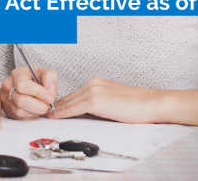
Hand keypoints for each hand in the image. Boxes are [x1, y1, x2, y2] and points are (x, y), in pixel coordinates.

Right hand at [1, 66, 57, 119]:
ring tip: (41, 106)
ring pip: (20, 112)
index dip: (38, 93)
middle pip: (21, 101)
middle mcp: (8, 86)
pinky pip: (20, 118)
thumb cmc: (36, 78)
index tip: (50, 98)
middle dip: (39, 106)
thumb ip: (50, 79)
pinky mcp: (7, 110)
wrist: (28, 83)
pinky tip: (35, 109)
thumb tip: (50, 94)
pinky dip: (31, 116)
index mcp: (17, 74)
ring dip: (35, 112)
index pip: (23, 86)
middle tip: (48, 104)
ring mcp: (5, 99)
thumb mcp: (46, 73)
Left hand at [48, 77, 166, 123]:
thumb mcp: (114, 100)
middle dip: (56, 106)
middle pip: (69, 97)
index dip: (62, 103)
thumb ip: (99, 103)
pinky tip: (55, 116)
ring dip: (57, 110)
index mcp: (97, 82)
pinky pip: (73, 108)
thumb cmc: (140, 104)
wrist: (153, 103)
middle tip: (44, 112)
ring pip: (69, 102)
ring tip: (47, 116)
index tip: (53, 109)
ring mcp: (94, 91)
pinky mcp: (96, 100)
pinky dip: (62, 112)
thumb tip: (86, 112)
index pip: (74, 94)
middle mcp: (93, 83)